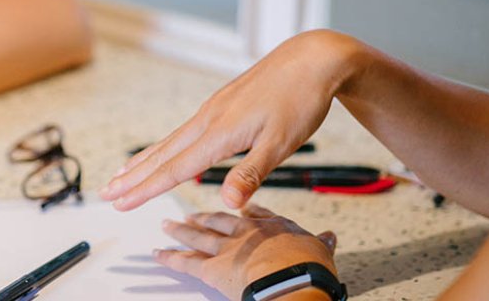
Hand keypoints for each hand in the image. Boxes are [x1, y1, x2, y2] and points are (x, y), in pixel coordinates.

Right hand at [100, 30, 360, 210]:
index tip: (120, 203)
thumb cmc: (301, 100)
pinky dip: (166, 146)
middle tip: (105, 192)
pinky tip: (166, 151)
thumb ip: (251, 174)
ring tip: (121, 174)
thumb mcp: (282, 143)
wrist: (312, 58)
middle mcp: (209, 119)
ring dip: (144, 161)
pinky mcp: (222, 104)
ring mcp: (213, 109)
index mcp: (220, 132)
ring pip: (170, 141)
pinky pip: (184, 131)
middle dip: (133, 176)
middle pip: (163, 153)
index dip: (146, 189)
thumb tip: (227, 204)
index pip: (175, 168)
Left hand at [155, 204, 338, 300]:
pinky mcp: (212, 269)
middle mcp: (245, 233)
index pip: (256, 214)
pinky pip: (185, 262)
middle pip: (220, 221)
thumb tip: (330, 237)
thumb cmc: (308, 268)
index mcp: (272, 226)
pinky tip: (158, 253)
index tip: (238, 206)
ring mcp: (226, 249)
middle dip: (204, 217)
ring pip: (198, 236)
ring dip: (181, 231)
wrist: (292, 282)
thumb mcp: (320, 250)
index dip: (245, 210)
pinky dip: (170, 258)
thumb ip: (321, 243)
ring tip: (167, 225)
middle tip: (191, 214)